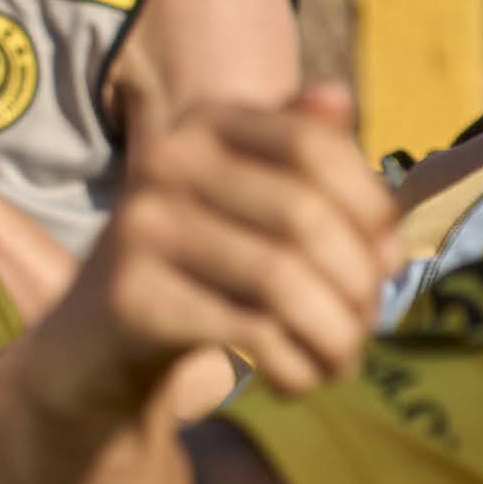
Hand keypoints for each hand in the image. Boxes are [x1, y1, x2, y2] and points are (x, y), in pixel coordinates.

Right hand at [29, 89, 390, 425]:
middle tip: (367, 327)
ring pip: (282, 280)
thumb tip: (346, 102)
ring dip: (334, 335)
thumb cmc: (202, 272)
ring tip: (340, 362)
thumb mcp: (254, 208)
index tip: (387, 260)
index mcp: (205, 125)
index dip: (370, 204)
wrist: (94, 343)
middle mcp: (165, 161)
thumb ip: (310, 164)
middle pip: (303, 216)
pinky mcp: (131, 294)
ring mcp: (141, 226)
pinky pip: (248, 331)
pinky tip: (297, 382)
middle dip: (358, 284)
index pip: (311, 144)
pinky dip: (294, 367)